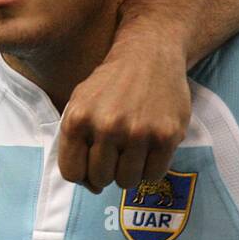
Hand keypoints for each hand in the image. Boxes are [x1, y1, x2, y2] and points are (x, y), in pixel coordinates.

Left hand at [58, 41, 190, 193]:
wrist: (149, 56)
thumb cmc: (109, 85)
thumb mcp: (78, 104)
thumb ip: (74, 143)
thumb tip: (87, 184)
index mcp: (78, 119)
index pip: (72, 173)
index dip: (81, 176)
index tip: (91, 168)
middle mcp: (106, 126)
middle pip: (100, 178)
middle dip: (106, 173)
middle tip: (115, 156)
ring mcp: (138, 131)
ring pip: (127, 181)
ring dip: (129, 173)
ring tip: (131, 153)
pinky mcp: (167, 135)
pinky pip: (154, 174)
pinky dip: (150, 169)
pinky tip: (148, 151)